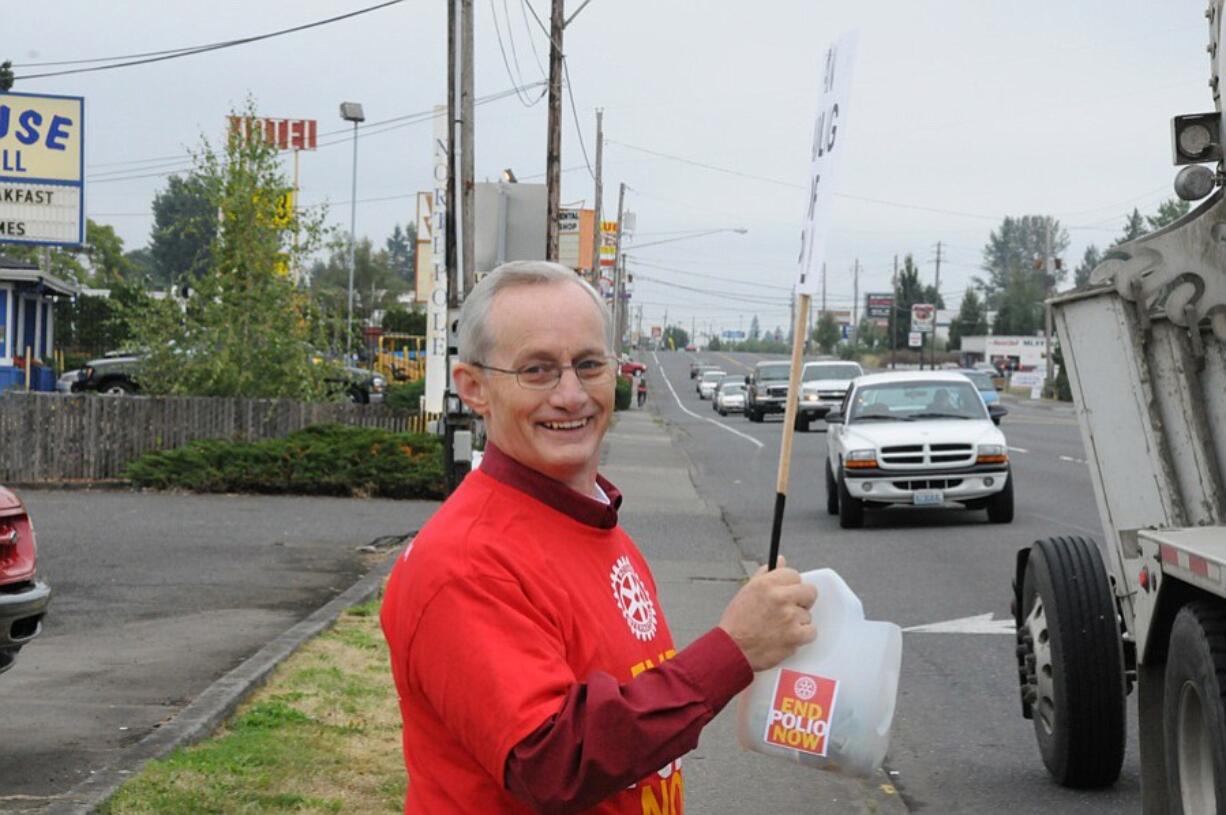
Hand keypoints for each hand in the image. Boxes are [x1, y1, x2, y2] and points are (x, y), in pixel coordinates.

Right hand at [717, 557, 817, 671]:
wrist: (733, 649)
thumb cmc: (737, 622)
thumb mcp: (747, 591)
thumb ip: (766, 574)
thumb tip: (781, 561)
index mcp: (767, 583)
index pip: (794, 574)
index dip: (791, 585)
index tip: (788, 592)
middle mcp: (780, 597)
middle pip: (809, 591)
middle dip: (803, 600)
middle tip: (791, 608)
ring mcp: (790, 617)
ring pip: (808, 615)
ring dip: (798, 621)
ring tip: (780, 627)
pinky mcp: (795, 636)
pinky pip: (811, 632)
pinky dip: (801, 637)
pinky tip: (787, 637)